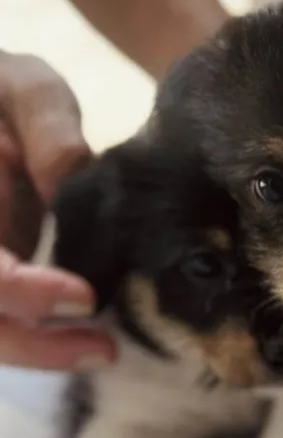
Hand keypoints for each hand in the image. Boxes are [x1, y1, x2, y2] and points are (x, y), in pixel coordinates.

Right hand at [0, 52, 114, 369]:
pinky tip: (78, 336)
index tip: (85, 298)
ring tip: (99, 351)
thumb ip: (47, 128)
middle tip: (104, 350)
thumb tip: (66, 185)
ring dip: (33, 349)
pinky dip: (31, 337)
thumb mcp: (23, 86)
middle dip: (33, 344)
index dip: (25, 291)